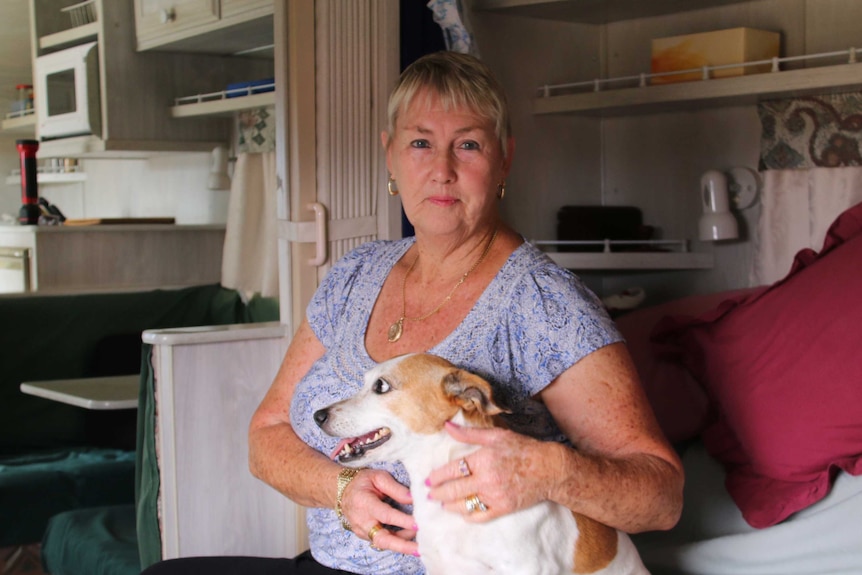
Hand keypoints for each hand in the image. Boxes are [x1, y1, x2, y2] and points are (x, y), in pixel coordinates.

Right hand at [341, 468, 418, 556]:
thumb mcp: (378, 477)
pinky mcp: (365, 536)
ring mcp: (362, 531)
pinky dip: (396, 541)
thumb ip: (396, 488)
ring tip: (420, 541)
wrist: (342, 491)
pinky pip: (382, 541)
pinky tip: (410, 540)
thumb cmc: (362, 482)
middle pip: (382, 539)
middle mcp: (361, 521)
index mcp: (364, 503)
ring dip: (402, 544)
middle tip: (419, 549)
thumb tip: (412, 499)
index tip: (418, 524)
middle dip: (402, 546)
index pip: (386, 515)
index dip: (403, 521)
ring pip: (383, 543)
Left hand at [425, 422, 554, 521]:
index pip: (452, 470)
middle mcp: (486, 479)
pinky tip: (462, 512)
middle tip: (430, 494)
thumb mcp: (496, 436)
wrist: (548, 469)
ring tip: (443, 503)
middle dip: (438, 493)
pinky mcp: (502, 509)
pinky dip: (468, 516)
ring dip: (449, 505)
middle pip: (453, 490)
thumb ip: (469, 433)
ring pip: (464, 505)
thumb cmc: (522, 449)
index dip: (437, 476)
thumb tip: (447, 426)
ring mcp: (494, 496)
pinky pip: (479, 516)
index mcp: (483, 459)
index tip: (428, 479)